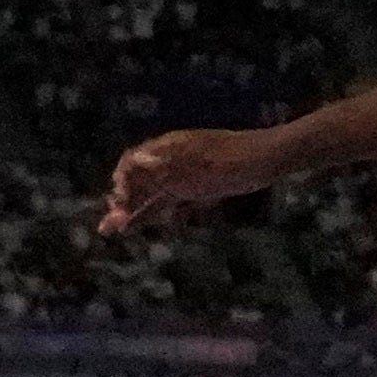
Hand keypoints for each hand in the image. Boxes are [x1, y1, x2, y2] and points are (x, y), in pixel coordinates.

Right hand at [100, 127, 278, 234]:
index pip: (131, 165)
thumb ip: (160, 169)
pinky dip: (166, 212)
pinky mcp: (205, 188)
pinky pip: (179, 201)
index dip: (121, 184)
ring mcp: (190, 175)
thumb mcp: (191, 164)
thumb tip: (126, 169)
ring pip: (158, 194)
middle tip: (108, 227)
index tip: (117, 203)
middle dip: (124, 203)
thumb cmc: (229, 161)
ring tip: (118, 227)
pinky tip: (157, 224)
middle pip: (143, 183)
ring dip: (139, 210)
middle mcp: (173, 162)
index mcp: (165, 150)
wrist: (268, 159)